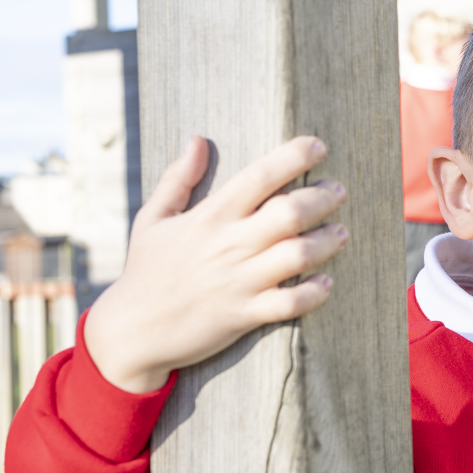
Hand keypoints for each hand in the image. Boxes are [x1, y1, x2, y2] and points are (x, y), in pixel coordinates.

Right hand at [85, 136, 348, 392]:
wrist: (131, 332)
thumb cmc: (145, 271)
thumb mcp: (152, 219)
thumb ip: (177, 179)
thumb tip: (197, 140)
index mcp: (209, 217)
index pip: (259, 176)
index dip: (293, 157)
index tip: (318, 146)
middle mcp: (228, 245)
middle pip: (289, 213)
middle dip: (321, 198)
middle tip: (338, 191)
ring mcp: (238, 281)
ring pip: (297, 255)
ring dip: (326, 242)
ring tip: (341, 233)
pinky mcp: (244, 315)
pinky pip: (289, 303)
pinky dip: (314, 292)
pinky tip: (327, 281)